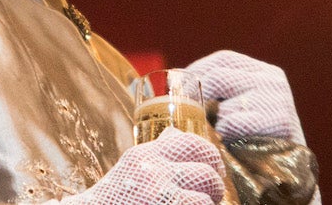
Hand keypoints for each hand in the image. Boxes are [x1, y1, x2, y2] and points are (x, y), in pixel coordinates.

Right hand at [58, 128, 224, 204]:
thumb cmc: (115, 199)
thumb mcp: (132, 169)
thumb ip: (156, 153)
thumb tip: (176, 133)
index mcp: (145, 155)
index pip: (189, 142)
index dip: (209, 156)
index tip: (214, 169)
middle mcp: (153, 169)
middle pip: (207, 171)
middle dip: (215, 186)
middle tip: (210, 197)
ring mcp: (160, 193)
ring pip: (207, 194)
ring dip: (206, 203)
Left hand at [186, 50, 305, 144]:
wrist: (286, 172)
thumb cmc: (255, 137)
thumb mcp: (242, 105)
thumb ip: (219, 91)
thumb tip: (174, 82)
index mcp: (264, 71)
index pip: (224, 59)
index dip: (198, 69)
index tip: (179, 85)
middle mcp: (272, 80)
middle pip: (217, 78)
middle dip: (197, 96)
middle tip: (186, 112)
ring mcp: (277, 100)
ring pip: (222, 104)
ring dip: (214, 121)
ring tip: (217, 132)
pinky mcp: (278, 122)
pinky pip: (232, 124)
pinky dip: (224, 134)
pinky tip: (230, 142)